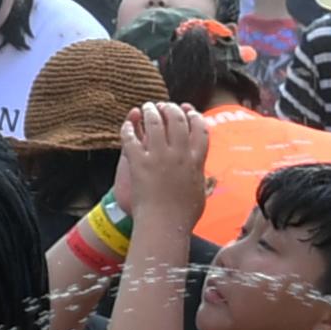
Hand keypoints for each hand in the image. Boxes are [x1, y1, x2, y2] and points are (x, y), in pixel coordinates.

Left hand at [117, 100, 213, 230]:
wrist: (165, 223)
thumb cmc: (183, 214)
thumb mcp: (200, 192)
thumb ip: (200, 177)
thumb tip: (203, 173)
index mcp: (196, 161)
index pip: (200, 129)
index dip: (194, 115)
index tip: (187, 109)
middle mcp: (179, 154)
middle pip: (177, 120)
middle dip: (171, 108)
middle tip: (164, 105)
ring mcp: (158, 156)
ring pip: (155, 123)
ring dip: (150, 112)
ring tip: (147, 108)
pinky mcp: (138, 162)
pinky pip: (131, 138)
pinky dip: (128, 128)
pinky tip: (127, 125)